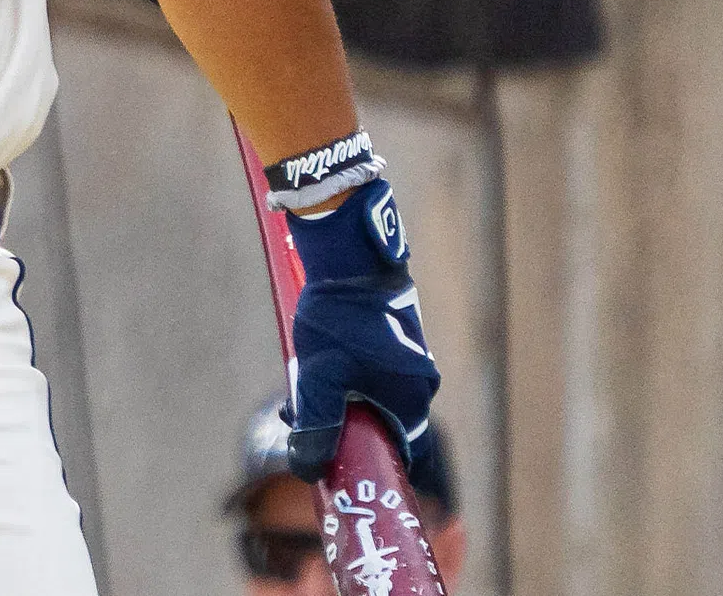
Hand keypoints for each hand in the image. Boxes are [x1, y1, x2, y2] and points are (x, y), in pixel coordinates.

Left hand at [283, 176, 444, 496]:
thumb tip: (309, 468)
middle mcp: (423, 382)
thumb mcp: (320, 378)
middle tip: (306, 421)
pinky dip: (348, 375)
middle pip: (386, 423)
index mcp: (414, 399)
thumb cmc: (338, 319)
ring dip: (343, 399)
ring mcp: (413, 357)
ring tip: (302, 389)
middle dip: (347, 428)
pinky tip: (316, 362)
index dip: (371, 462)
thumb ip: (318, 426)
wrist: (349, 257)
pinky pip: (375, 371)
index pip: (401, 451)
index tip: (339, 465)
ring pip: (377, 395)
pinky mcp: (399, 336)